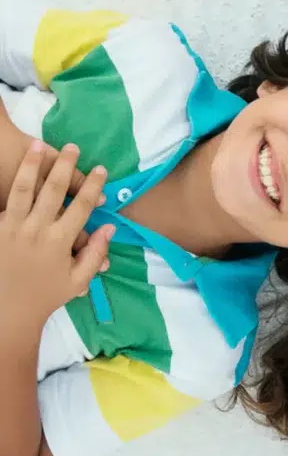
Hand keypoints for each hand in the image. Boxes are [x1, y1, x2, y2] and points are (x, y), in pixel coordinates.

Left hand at [0, 142, 112, 328]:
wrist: (5, 310)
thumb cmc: (45, 296)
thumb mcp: (77, 281)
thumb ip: (95, 253)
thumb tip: (109, 229)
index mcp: (60, 242)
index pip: (81, 206)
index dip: (93, 186)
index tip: (101, 170)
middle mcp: (37, 230)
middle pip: (53, 190)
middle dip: (65, 166)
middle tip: (73, 148)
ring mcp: (12, 228)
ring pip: (23, 190)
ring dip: (32, 165)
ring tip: (38, 145)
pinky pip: (6, 202)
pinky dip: (13, 183)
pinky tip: (15, 169)